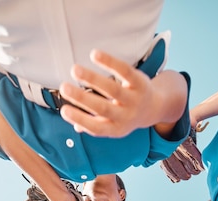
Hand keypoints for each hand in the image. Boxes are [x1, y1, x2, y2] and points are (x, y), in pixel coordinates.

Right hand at [59, 49, 180, 137]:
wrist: (154, 108)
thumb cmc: (125, 115)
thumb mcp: (112, 125)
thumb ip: (94, 125)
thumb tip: (75, 126)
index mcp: (116, 129)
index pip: (96, 128)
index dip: (80, 120)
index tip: (63, 110)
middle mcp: (126, 117)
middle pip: (103, 109)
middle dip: (82, 98)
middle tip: (63, 87)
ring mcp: (135, 100)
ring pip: (113, 90)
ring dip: (92, 79)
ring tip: (74, 69)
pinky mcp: (141, 83)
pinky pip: (125, 71)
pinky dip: (110, 62)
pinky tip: (94, 54)